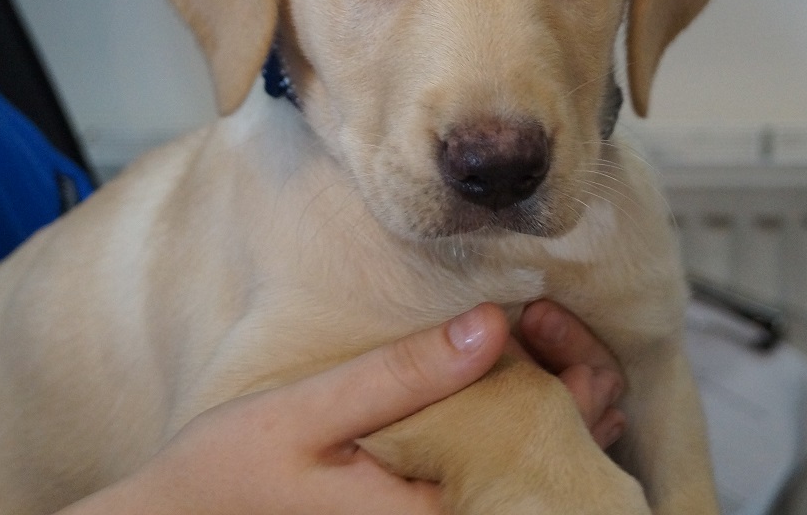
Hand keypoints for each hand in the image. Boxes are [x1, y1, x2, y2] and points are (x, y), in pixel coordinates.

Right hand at [61, 302, 624, 513]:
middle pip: (569, 458)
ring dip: (556, 400)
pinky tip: (509, 381)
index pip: (560, 442)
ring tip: (532, 338)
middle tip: (539, 316)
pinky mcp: (424, 514)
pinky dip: (524, 423)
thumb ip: (401, 377)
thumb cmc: (230, 474)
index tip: (534, 312)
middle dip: (576, 381)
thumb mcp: (312, 415)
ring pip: (545, 465)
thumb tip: (495, 323)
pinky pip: (504, 472)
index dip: (574, 370)